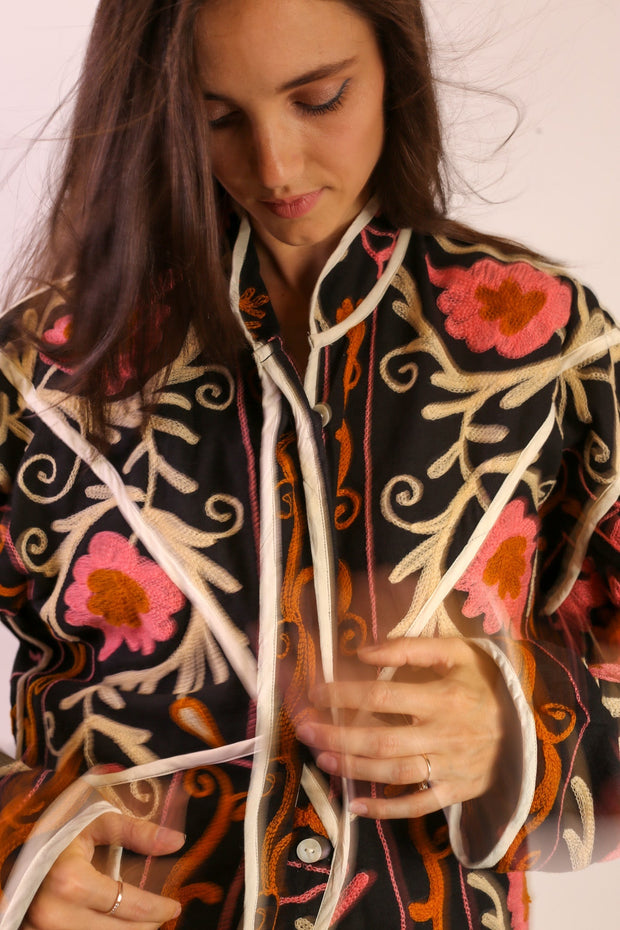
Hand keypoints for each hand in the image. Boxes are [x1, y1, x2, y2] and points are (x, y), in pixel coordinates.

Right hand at [23, 811, 183, 928]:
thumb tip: (177, 842)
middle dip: (144, 927)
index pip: (126, 904)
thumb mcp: (98, 820)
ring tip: (141, 922)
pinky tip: (115, 924)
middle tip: (160, 916)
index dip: (156, 908)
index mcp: (71, 881)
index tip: (173, 907)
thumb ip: (137, 831)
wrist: (15, 841)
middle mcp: (53, 914)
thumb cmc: (59, 826)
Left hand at [296, 637, 507, 818]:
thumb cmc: (486, 681)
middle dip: (337, 735)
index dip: (345, 695)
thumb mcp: (457, 651)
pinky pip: (417, 805)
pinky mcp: (455, 791)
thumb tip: (363, 650)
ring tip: (321, 758)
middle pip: (380, 739)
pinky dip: (385, 809)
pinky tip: (354, 805)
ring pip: (393, 772)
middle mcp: (443, 735)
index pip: (382, 697)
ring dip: (353, 767)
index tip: (317, 692)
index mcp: (443, 697)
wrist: (531, 722)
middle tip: (304, 729)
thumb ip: (410, 647)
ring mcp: (449, 766)